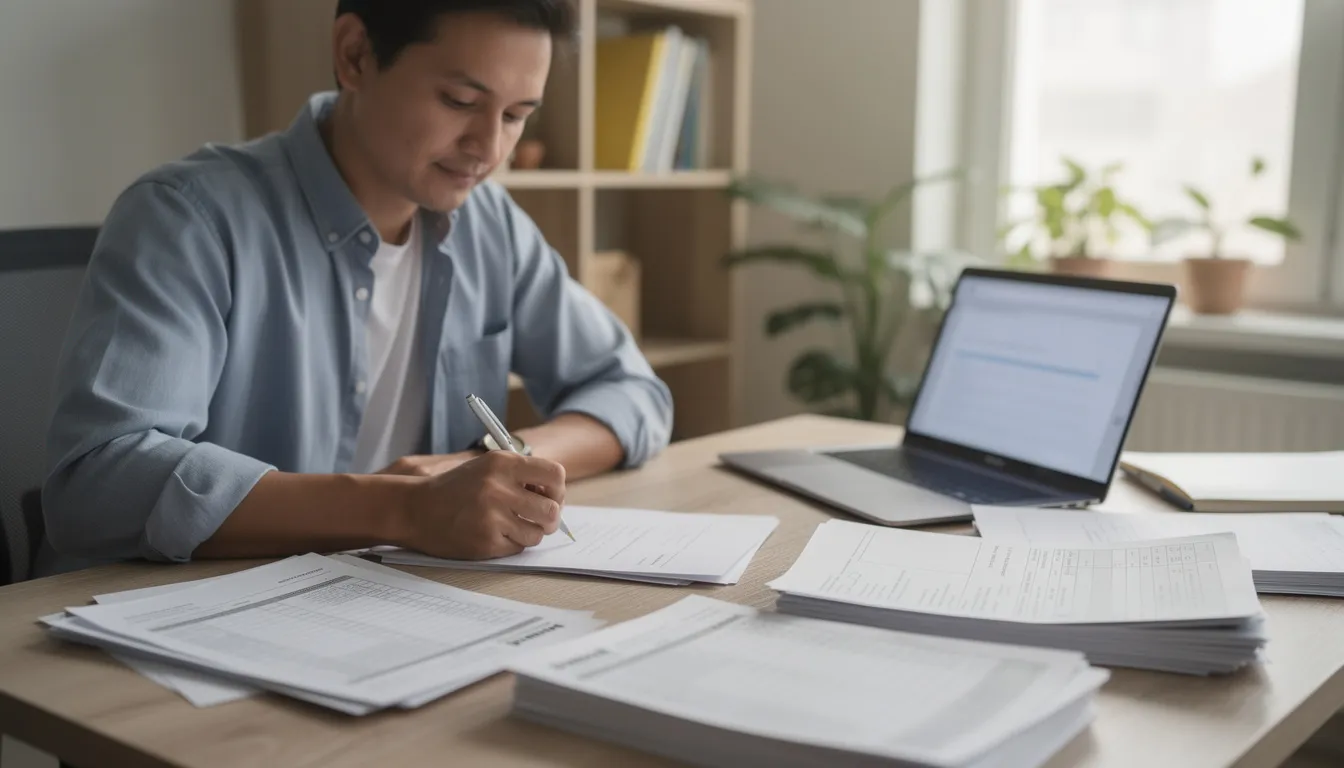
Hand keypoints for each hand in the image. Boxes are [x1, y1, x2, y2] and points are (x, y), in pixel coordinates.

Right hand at [397, 451, 565, 559]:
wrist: (414, 509)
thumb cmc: (455, 489)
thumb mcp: (487, 468)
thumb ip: (520, 476)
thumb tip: (556, 496)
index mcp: (502, 463)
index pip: (555, 475)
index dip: (557, 490)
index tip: (547, 496)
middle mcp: (499, 487)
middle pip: (551, 510)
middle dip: (548, 519)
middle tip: (536, 519)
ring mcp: (492, 516)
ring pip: (536, 533)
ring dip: (528, 533)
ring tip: (510, 527)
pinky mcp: (485, 541)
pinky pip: (517, 548)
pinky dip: (510, 544)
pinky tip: (492, 534)